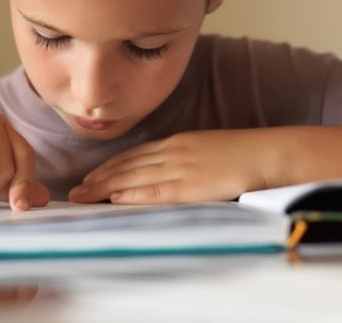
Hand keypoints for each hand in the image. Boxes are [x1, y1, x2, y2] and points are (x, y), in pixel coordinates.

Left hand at [68, 129, 275, 203]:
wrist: (265, 153)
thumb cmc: (242, 153)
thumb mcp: (207, 146)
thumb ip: (186, 156)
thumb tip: (169, 170)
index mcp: (178, 141)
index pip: (135, 154)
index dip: (111, 166)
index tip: (91, 176)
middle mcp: (173, 152)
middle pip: (128, 165)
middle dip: (99, 178)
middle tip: (76, 190)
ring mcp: (181, 168)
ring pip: (134, 178)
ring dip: (105, 187)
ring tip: (84, 196)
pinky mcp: (191, 186)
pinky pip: (155, 192)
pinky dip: (132, 195)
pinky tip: (115, 200)